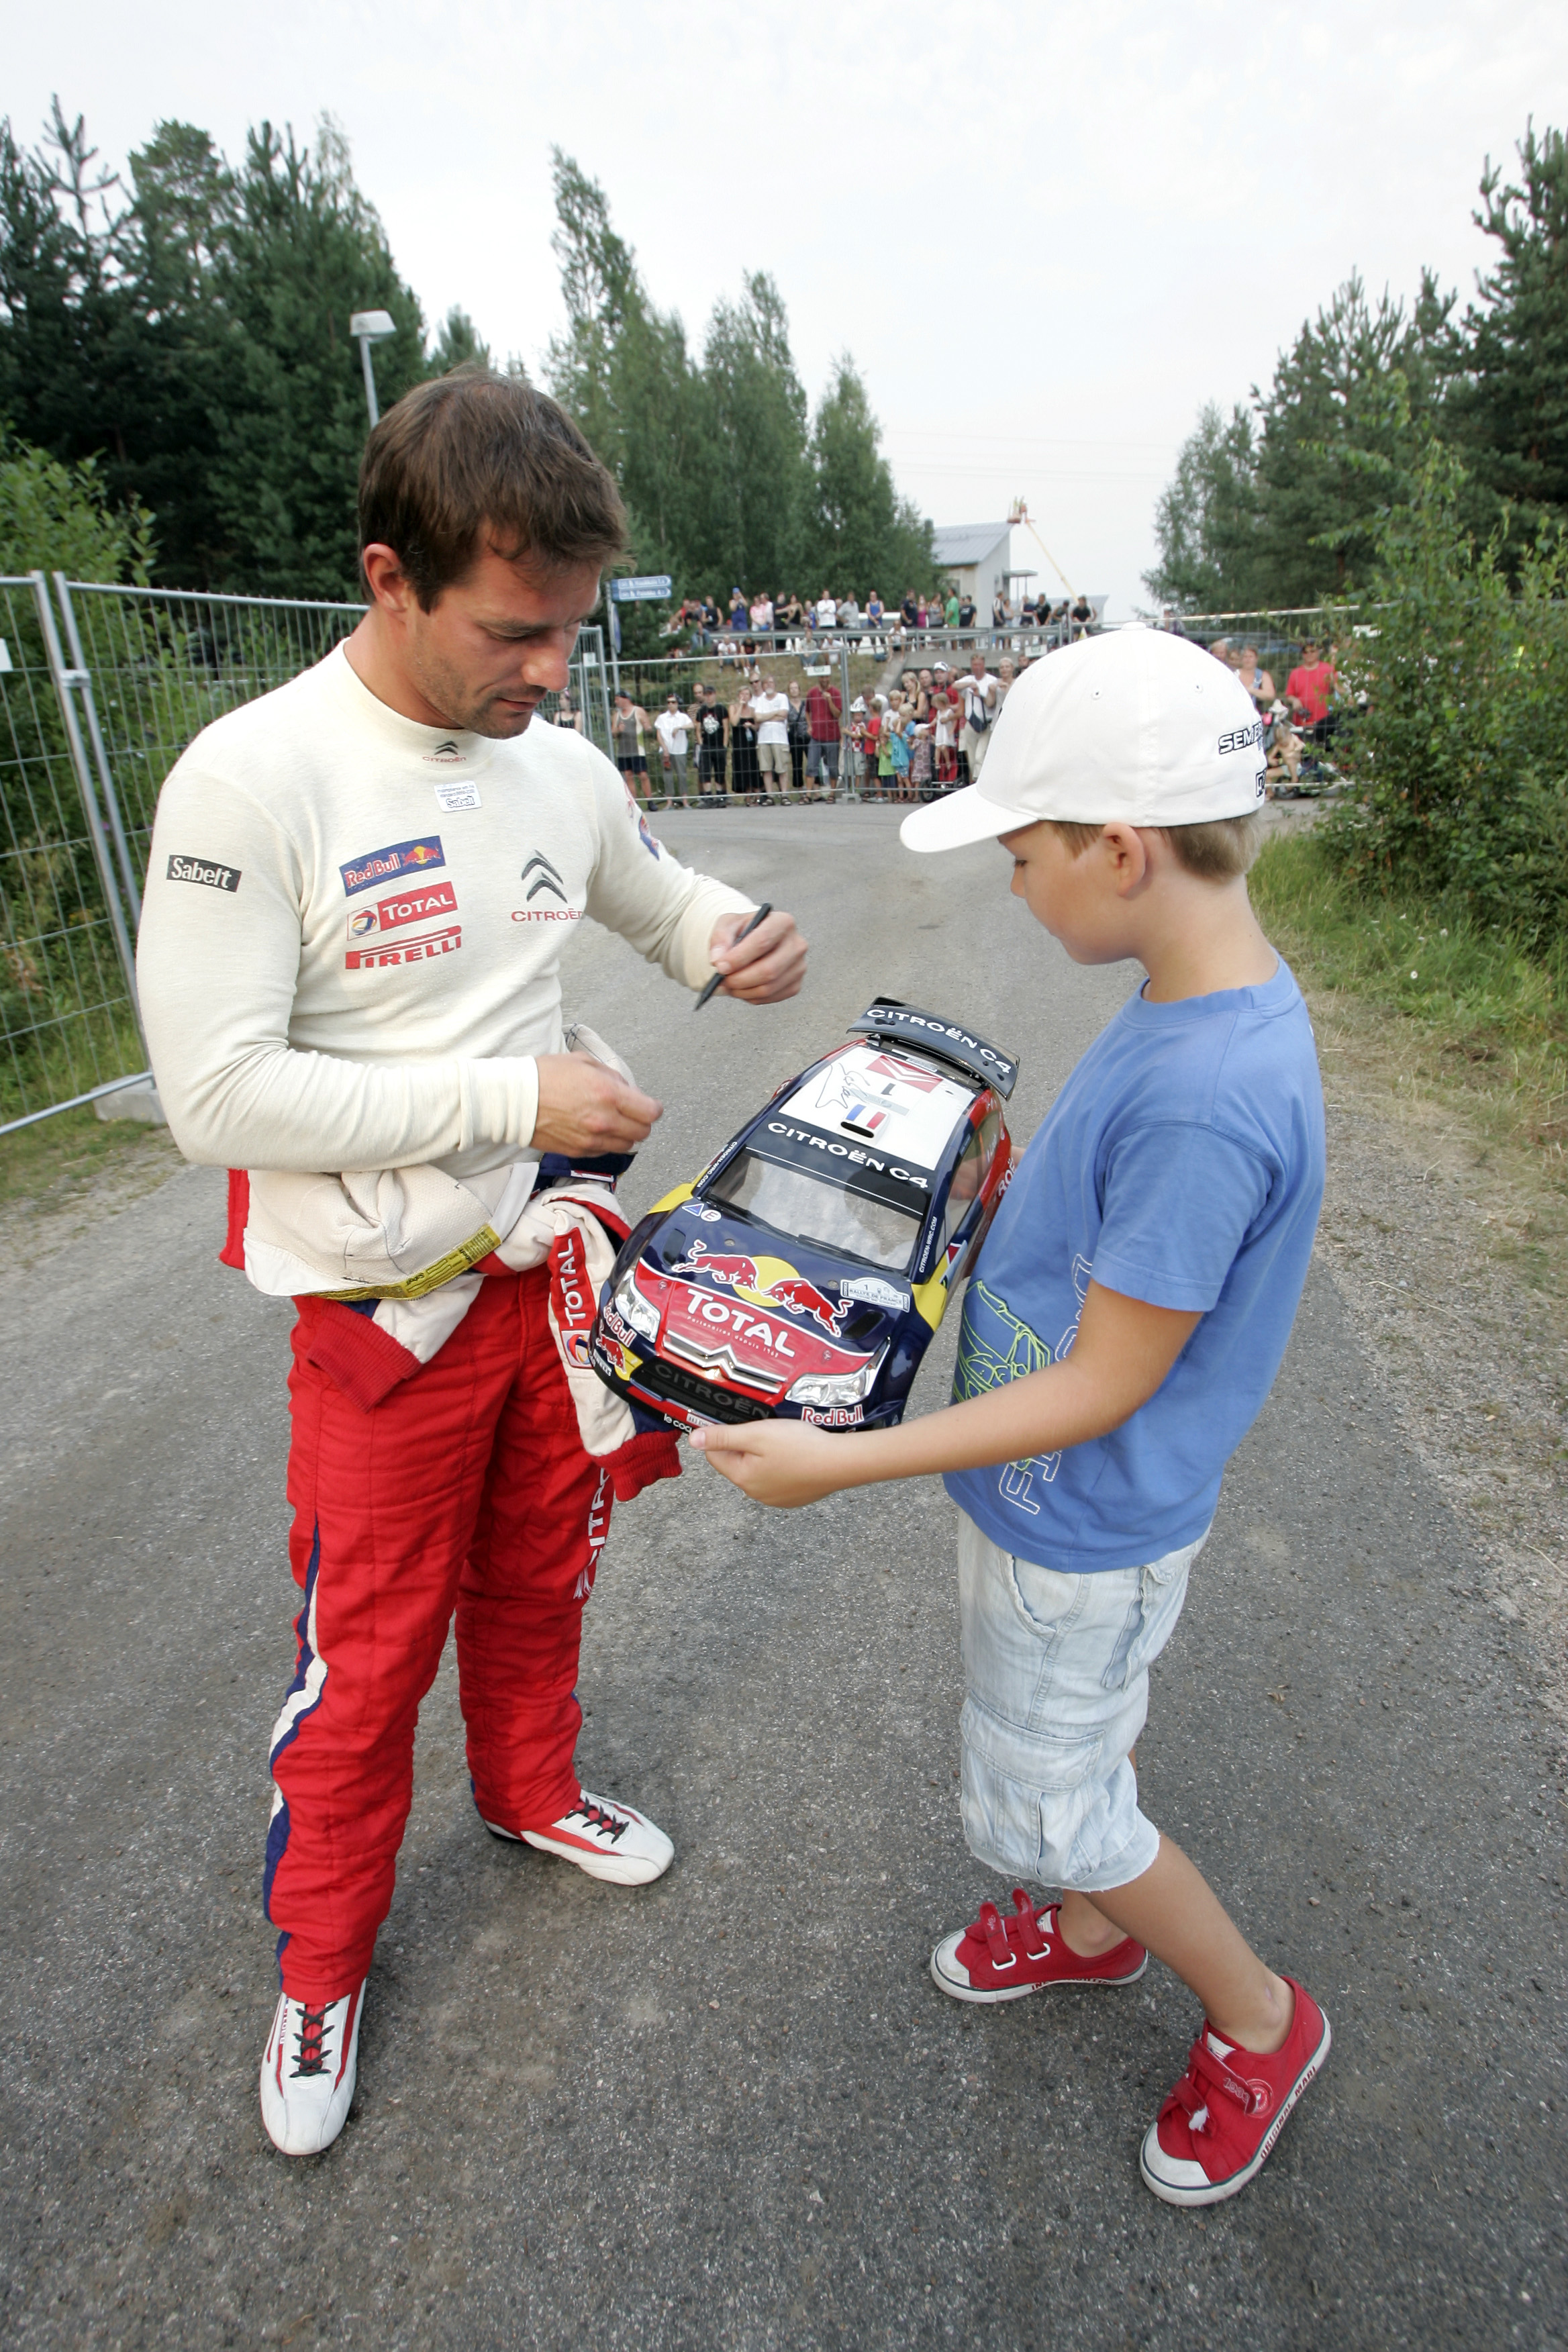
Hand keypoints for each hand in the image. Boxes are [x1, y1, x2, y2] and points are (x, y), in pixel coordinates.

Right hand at [532, 1050, 662, 1155]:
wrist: (515, 1100)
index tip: (649, 1105)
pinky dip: (606, 1142)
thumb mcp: (584, 1062)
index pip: (650, 1112)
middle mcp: (604, 1120)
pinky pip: (605, 1152)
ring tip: (612, 1121)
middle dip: (641, 1121)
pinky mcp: (578, 1152)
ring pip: (626, 1145)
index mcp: (608, 1094)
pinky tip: (594, 1129)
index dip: (653, 1108)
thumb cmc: (544, 1076)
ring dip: (625, 1134)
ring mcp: (591, 1140)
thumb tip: (628, 1090)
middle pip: (642, 1132)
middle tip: (632, 1112)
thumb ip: (612, 1076)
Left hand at [690, 1417, 845, 1506]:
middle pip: (738, 1463)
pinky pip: (779, 1479)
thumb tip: (693, 1439)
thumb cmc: (800, 1446)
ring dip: (765, 1456)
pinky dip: (784, 1466)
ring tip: (785, 1441)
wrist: (840, 1462)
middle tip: (768, 1430)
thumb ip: (723, 1436)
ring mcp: (777, 1498)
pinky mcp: (794, 1498)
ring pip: (759, 1471)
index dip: (725, 1436)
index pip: (715, 1456)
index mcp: (743, 1477)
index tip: (743, 1423)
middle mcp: (756, 1493)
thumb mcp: (756, 1434)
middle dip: (747, 1445)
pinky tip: (797, 1455)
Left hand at [708, 908, 807, 1003]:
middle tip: (722, 980)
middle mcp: (796, 944)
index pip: (763, 941)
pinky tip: (742, 987)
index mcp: (783, 922)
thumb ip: (720, 938)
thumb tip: (718, 960)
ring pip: (768, 988)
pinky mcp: (795, 984)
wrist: (756, 941)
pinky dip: (751, 996)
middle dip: (740, 979)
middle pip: (768, 970)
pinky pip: (770, 998)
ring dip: (742, 990)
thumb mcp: (729, 924)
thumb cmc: (745, 930)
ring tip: (729, 983)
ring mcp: (799, 966)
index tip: (721, 967)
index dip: (739, 958)